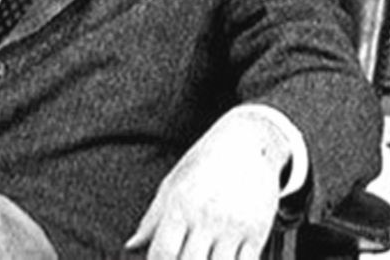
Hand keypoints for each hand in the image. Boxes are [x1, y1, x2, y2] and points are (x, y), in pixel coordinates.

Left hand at [126, 112, 285, 258]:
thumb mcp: (173, 183)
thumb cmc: (205, 163)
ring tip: (203, 259)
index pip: (163, 251)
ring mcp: (234, 224)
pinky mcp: (258, 230)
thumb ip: (152, 219)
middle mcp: (207, 215)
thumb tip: (131, 245)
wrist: (249, 141)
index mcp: (181, 204)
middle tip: (185, 259)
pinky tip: (224, 259)